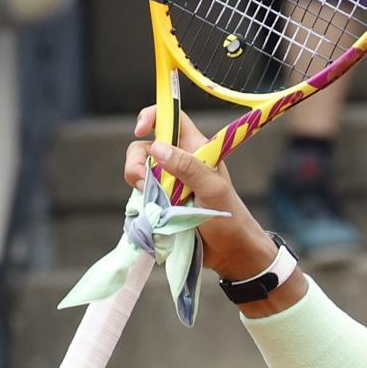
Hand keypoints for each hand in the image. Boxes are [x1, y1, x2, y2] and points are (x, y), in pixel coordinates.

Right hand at [125, 106, 274, 280]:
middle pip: (146, 146)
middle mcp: (180, 162)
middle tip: (142, 181)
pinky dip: (140, 200)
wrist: (230, 252)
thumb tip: (158, 147)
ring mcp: (168, 182)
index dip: (154, 116)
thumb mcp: (212, 190)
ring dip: (138, 183)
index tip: (140, 129)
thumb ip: (187, 167)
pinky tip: (152, 212)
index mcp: (197, 149)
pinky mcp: (161, 202)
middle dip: (136, 160)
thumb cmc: (229, 218)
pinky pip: (140, 194)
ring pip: (140, 171)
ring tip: (152, 202)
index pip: (173, 119)